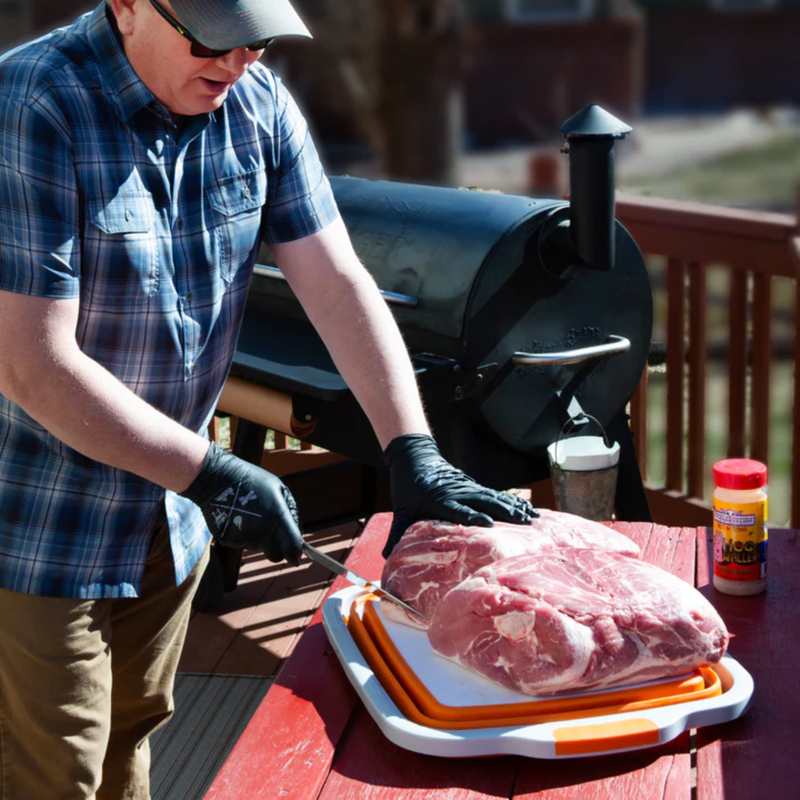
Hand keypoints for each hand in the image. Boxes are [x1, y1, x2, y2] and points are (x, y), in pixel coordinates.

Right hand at [180, 442, 302, 565]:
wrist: (218, 478)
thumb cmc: (253, 481)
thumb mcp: (279, 490)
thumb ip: (290, 514)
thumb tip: (298, 537)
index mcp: (278, 520)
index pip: (292, 549)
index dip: (295, 554)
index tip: (295, 555)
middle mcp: (262, 533)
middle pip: (275, 555)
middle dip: (276, 547)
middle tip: (270, 530)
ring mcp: (244, 538)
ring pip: (257, 547)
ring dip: (258, 536)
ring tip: (250, 513)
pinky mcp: (229, 540)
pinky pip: (241, 542)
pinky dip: (242, 533)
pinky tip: (238, 516)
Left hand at [382, 434, 537, 557]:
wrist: (415, 458)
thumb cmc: (407, 487)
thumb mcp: (400, 511)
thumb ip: (396, 534)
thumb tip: (386, 557)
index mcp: (438, 499)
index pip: (457, 509)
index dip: (472, 515)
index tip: (487, 523)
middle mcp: (457, 492)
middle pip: (484, 501)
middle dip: (505, 512)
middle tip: (524, 524)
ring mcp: (468, 488)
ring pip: (494, 498)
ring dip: (514, 508)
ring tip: (533, 519)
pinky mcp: (474, 487)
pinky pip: (496, 496)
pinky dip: (513, 502)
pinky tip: (528, 509)